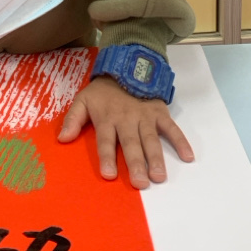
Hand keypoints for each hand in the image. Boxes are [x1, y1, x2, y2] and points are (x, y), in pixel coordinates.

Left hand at [57, 76, 193, 188]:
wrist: (126, 67)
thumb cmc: (103, 91)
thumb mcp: (82, 100)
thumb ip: (73, 120)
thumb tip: (62, 139)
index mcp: (107, 119)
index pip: (106, 141)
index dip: (107, 157)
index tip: (109, 175)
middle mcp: (127, 120)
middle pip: (131, 144)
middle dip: (135, 163)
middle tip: (140, 183)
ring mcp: (145, 117)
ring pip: (151, 139)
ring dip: (156, 158)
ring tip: (159, 176)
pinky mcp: (160, 113)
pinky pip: (172, 128)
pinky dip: (181, 141)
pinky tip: (188, 157)